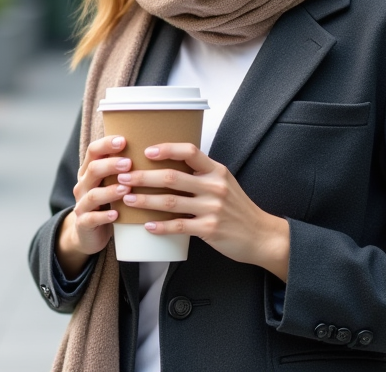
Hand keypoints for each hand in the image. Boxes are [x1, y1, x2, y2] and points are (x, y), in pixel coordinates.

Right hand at [56, 134, 131, 276]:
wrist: (87, 232)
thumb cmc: (108, 202)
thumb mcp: (112, 183)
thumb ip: (124, 169)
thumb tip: (157, 150)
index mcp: (90, 171)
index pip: (93, 151)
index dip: (106, 144)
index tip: (124, 140)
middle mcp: (83, 185)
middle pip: (93, 169)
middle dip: (111, 165)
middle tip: (129, 163)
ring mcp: (82, 204)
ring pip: (93, 194)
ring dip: (110, 190)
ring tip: (126, 188)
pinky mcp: (83, 223)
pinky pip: (91, 218)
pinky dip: (104, 216)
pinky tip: (117, 214)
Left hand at [116, 143, 290, 280]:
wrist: (261, 236)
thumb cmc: (239, 210)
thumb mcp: (225, 183)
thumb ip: (202, 174)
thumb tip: (171, 166)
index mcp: (217, 171)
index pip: (189, 151)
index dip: (166, 149)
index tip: (146, 151)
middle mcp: (215, 186)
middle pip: (173, 176)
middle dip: (144, 176)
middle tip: (124, 177)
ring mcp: (212, 208)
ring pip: (171, 201)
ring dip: (146, 200)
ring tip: (129, 198)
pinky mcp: (210, 229)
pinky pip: (179, 226)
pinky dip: (161, 226)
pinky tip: (147, 225)